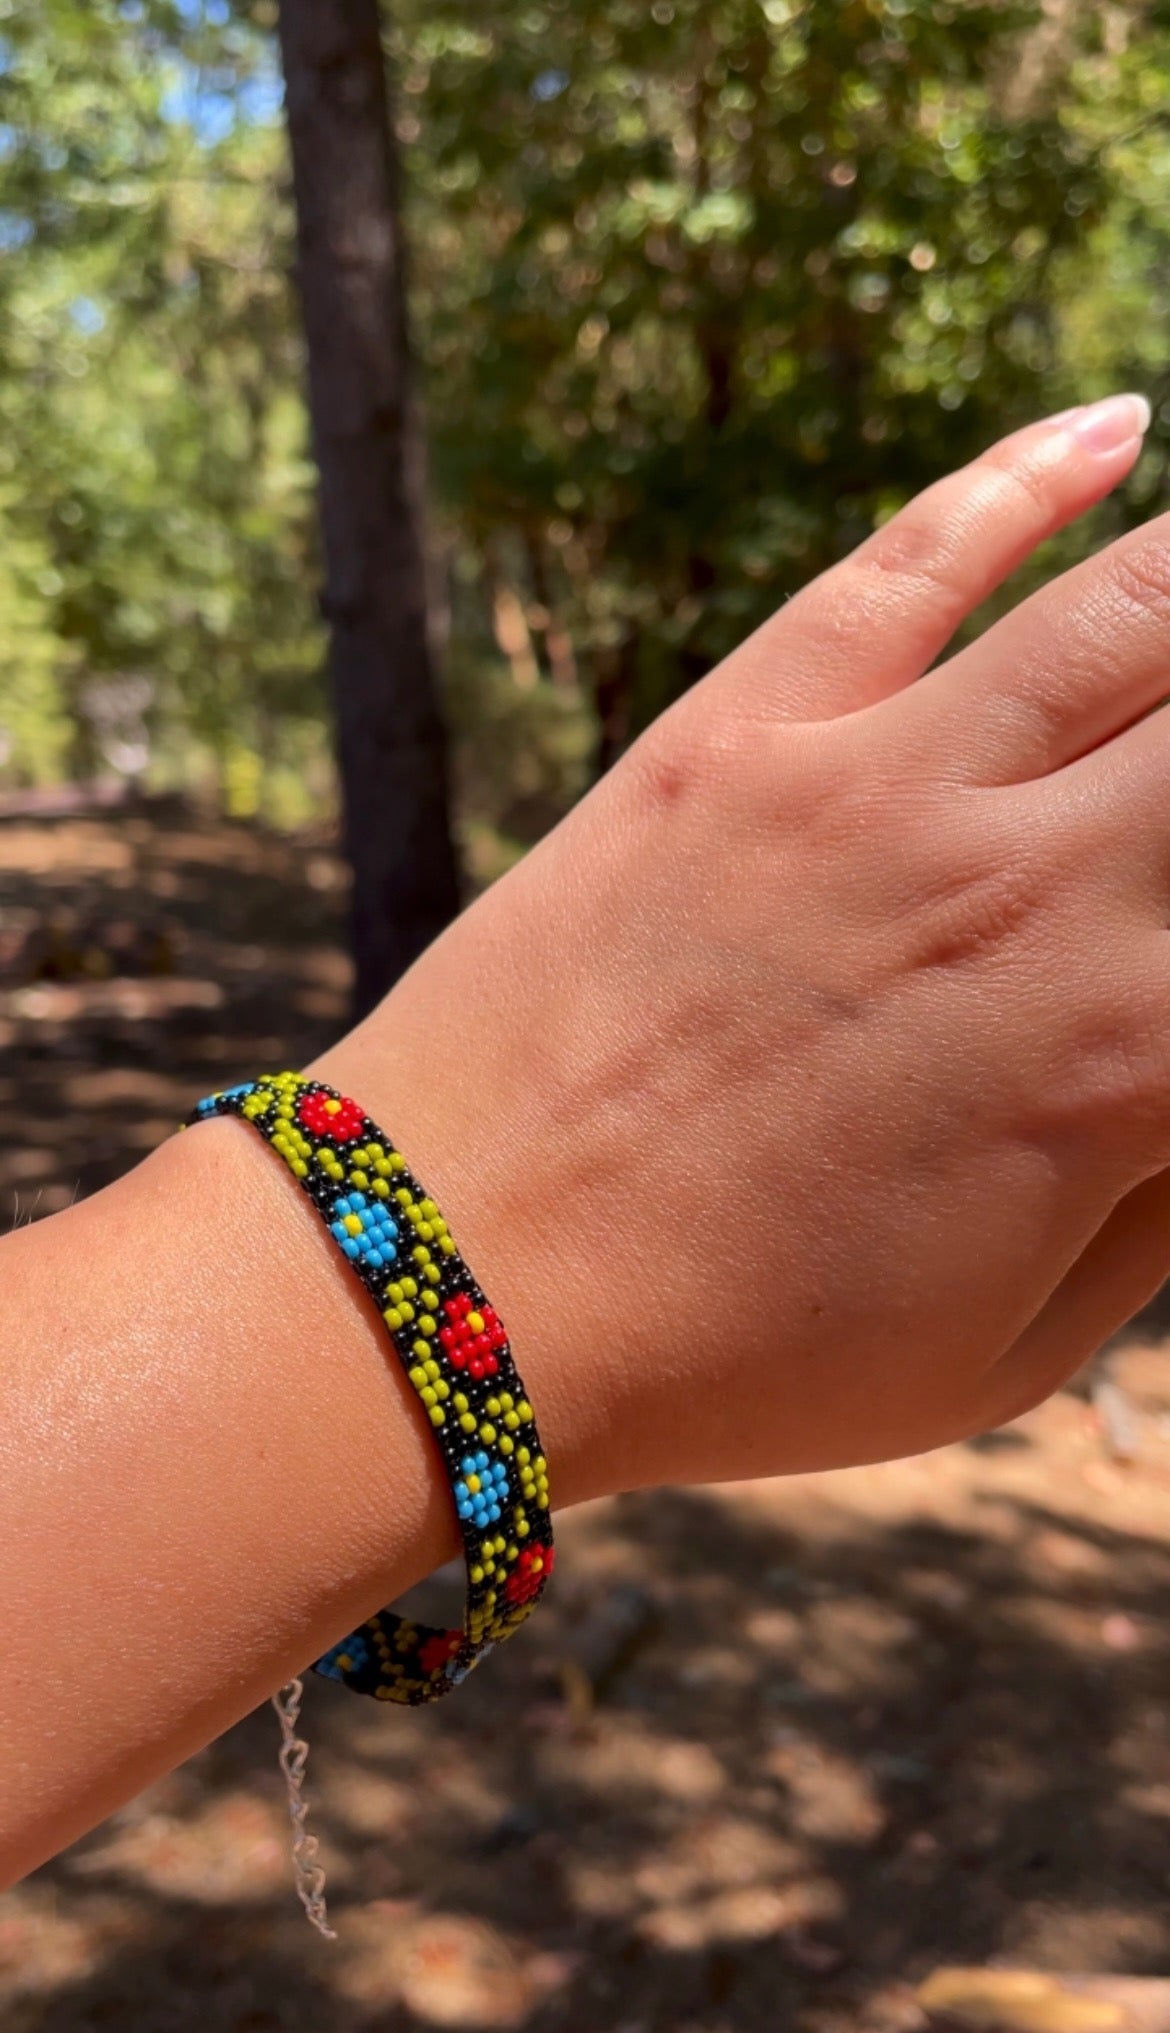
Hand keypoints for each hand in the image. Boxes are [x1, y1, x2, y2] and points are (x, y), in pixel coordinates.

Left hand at [320, 391, 1169, 1497]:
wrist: (453, 1277)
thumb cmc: (740, 1351)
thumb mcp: (1007, 1346)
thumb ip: (1165, 1200)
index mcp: (1126, 1062)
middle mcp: (1030, 887)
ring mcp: (876, 780)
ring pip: (1139, 601)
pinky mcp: (740, 724)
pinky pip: (915, 556)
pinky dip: (1030, 477)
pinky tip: (1112, 433)